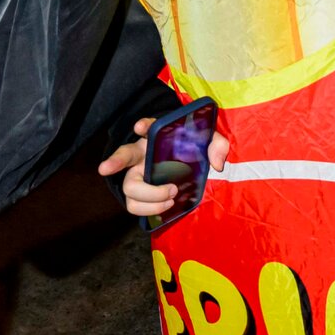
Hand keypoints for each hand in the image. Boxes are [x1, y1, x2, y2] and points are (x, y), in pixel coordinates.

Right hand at [98, 115, 230, 218]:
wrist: (187, 166)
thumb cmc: (192, 149)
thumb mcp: (208, 142)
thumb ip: (216, 144)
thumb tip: (217, 162)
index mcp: (157, 137)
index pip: (148, 125)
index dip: (143, 125)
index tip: (140, 127)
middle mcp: (142, 154)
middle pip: (124, 155)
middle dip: (116, 162)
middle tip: (134, 177)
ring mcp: (139, 175)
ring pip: (128, 188)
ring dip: (148, 197)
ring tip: (170, 198)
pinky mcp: (141, 194)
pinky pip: (135, 205)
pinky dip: (149, 210)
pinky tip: (166, 207)